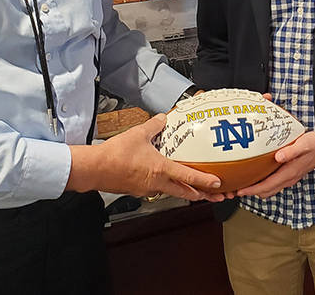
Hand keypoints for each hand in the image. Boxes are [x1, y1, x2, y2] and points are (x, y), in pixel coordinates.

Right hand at [67, 113, 228, 200]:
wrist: (95, 169)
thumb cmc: (115, 155)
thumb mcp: (138, 133)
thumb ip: (153, 125)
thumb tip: (162, 118)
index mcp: (161, 169)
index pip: (189, 177)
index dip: (206, 181)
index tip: (219, 185)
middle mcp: (157, 183)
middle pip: (185, 193)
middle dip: (201, 195)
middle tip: (213, 196)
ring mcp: (147, 189)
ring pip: (171, 192)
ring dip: (184, 191)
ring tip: (193, 188)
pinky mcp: (137, 190)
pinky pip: (156, 190)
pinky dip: (165, 186)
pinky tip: (162, 179)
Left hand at [234, 131, 314, 198]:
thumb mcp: (304, 144)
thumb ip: (292, 151)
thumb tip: (278, 157)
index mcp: (289, 173)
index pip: (267, 186)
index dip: (252, 190)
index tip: (239, 190)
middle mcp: (288, 178)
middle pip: (265, 191)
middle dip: (250, 192)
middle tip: (234, 188)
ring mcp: (288, 178)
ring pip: (268, 189)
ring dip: (255, 189)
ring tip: (242, 183)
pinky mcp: (288, 174)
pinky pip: (272, 183)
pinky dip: (262, 183)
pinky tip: (255, 175)